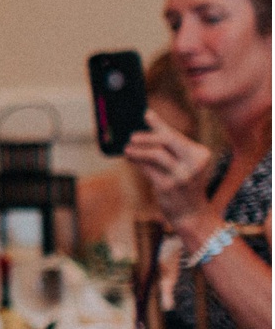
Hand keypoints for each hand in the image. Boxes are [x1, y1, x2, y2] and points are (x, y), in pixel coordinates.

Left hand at [125, 110, 221, 231]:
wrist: (192, 213)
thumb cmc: (185, 182)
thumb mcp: (186, 162)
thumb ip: (170, 141)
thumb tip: (148, 115)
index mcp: (201, 154)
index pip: (176, 135)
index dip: (159, 124)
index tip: (146, 114)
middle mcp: (194, 164)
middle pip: (166, 140)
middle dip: (146, 136)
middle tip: (132, 137)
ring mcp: (181, 176)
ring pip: (155, 154)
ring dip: (137, 150)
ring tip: (128, 150)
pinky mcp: (167, 186)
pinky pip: (147, 168)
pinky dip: (136, 161)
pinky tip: (131, 159)